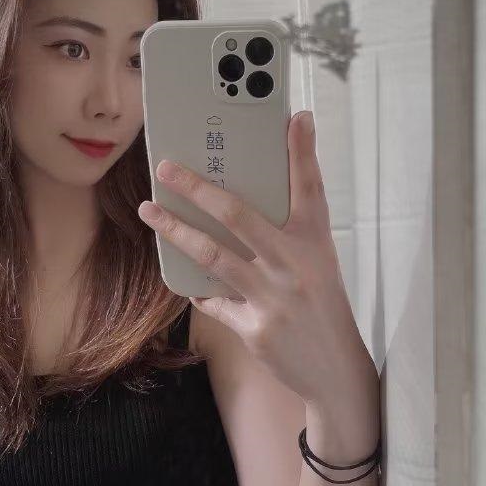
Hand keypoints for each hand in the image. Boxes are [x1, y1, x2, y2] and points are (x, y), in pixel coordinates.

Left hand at [137, 110, 375, 408]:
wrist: (336, 368)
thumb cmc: (323, 304)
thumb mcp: (317, 261)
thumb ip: (287, 233)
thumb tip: (247, 204)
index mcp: (314, 241)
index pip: (310, 187)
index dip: (303, 150)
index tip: (295, 116)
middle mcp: (294, 263)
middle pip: (238, 214)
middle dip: (197, 188)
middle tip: (165, 168)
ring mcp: (273, 297)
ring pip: (213, 254)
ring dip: (176, 230)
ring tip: (150, 211)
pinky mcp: (255, 329)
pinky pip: (214, 301)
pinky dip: (197, 288)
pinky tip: (183, 279)